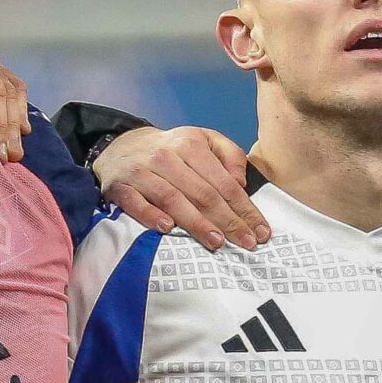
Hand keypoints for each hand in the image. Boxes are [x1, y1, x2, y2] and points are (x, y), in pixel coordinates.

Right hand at [93, 126, 269, 251]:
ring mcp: (142, 172)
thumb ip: (229, 154)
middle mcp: (166, 157)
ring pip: (173, 199)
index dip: (245, 208)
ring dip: (196, 223)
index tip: (261, 230)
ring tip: (217, 242)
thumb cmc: (172, 150)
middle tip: (247, 242)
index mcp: (190, 145)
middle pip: (203, 194)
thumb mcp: (204, 139)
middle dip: (228, 221)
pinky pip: (136, 204)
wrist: (121, 147)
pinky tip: (167, 228)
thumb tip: (242, 181)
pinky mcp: (121, 187)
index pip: (224, 183)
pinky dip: (150, 216)